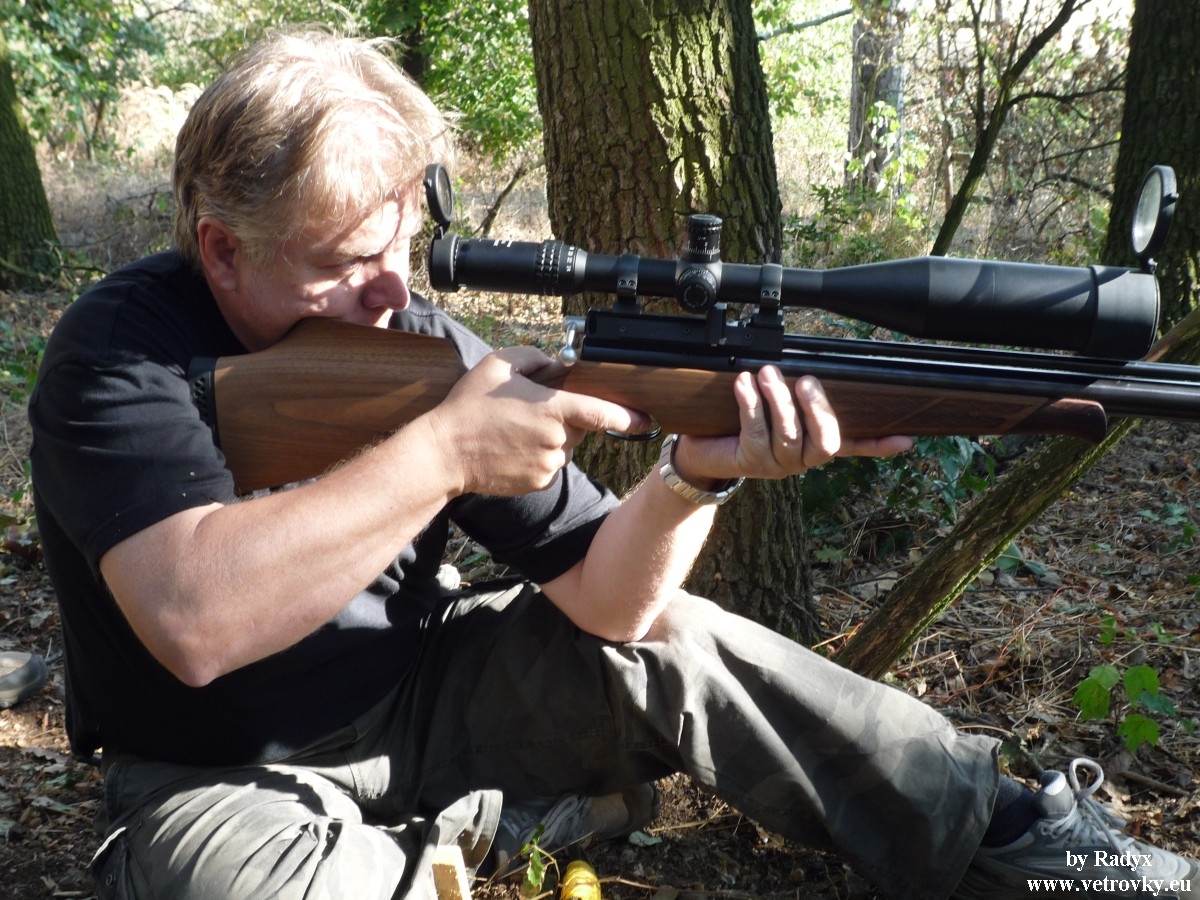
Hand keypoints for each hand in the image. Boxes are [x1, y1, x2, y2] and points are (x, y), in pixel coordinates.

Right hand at [424, 346, 649, 496]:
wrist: (445, 453)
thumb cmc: (469, 406)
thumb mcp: (499, 364)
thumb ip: (535, 358)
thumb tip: (555, 364)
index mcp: (554, 409)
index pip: (602, 413)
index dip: (627, 417)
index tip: (645, 420)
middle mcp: (558, 440)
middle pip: (578, 427)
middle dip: (563, 418)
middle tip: (528, 411)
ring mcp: (549, 465)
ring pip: (563, 448)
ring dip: (549, 439)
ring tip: (513, 431)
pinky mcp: (539, 483)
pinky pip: (550, 467)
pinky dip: (538, 458)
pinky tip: (512, 450)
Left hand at [670, 366, 912, 483]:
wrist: (700, 448)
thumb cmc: (741, 420)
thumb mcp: (773, 404)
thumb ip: (795, 392)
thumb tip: (813, 365)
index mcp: (813, 445)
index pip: (854, 446)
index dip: (879, 444)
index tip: (906, 438)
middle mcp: (801, 459)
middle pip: (824, 441)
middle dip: (817, 409)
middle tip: (806, 380)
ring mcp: (777, 464)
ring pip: (787, 434)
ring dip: (778, 399)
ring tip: (767, 373)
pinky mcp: (750, 462)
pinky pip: (756, 431)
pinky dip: (751, 403)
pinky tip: (744, 383)